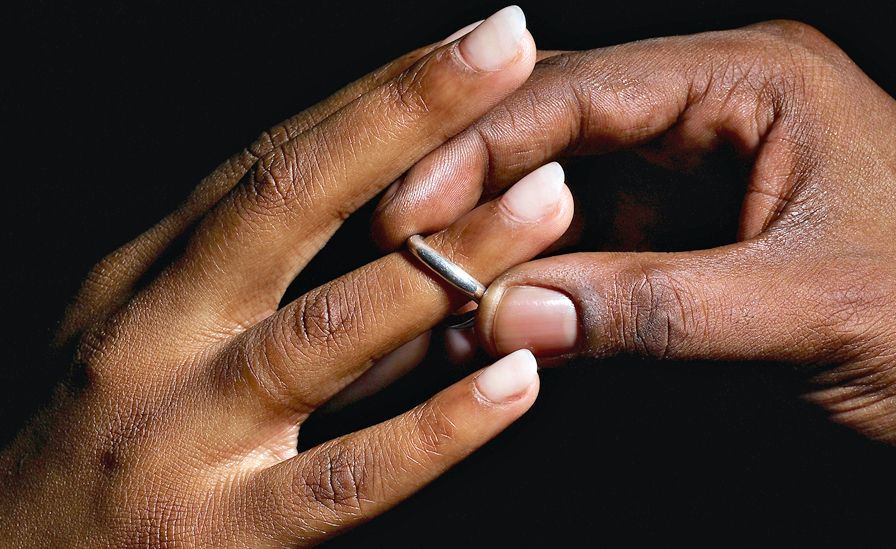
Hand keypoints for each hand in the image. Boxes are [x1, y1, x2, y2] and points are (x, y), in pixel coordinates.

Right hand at [0, 7, 575, 545]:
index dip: (379, 94)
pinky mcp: (221, 536)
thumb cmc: (91, 440)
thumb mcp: (140, 325)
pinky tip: (518, 382)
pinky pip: (348, 475)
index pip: (275, 157)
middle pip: (293, 199)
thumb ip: (232, 262)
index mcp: (151, 273)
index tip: (471, 41)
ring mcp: (184, 434)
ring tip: (547, 202)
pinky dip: (439, 427)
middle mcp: (157, 332)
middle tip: (506, 48)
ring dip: (446, 259)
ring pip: (329, 329)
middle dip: (406, 117)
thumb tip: (354, 186)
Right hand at [372, 21, 895, 463]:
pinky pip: (591, 258)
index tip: (412, 203)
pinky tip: (492, 321)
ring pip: (565, 202)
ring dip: (501, 250)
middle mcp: (715, 119)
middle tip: (399, 248)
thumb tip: (510, 312)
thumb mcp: (809, 312)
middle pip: (560, 136)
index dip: (487, 143)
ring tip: (432, 295)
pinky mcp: (687, 247)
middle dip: (479, 192)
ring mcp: (696, 186)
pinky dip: (541, 292)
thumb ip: (657, 308)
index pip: (588, 92)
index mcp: (756, 83)